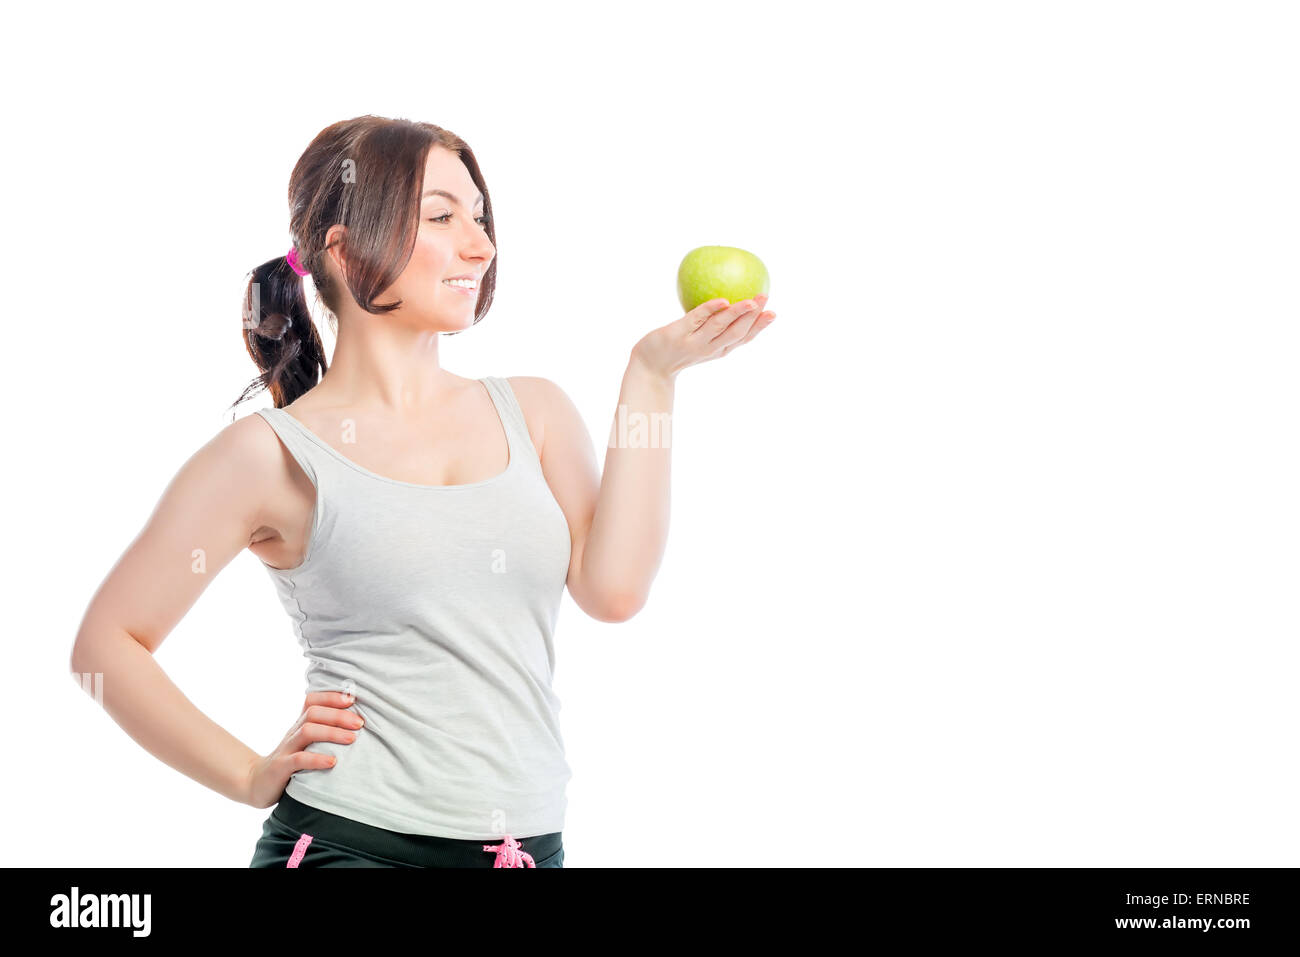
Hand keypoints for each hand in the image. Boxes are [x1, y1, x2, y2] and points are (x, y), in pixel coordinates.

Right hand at [242, 691, 363, 808]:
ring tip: (352, 739)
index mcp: (300, 725)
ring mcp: (285, 749)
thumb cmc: (291, 762)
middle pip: (313, 713)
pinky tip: (333, 762)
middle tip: (360, 723)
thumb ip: (324, 733)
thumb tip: (358, 724)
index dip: (331, 697)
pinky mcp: (280, 768)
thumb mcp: (306, 744)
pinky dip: (317, 759)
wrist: (257, 783)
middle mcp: (293, 733)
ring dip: (332, 733)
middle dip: (338, 715)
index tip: (353, 699)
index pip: (312, 701)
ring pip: (307, 731)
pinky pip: (298, 760)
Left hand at [631, 295, 774, 381]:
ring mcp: (694, 342)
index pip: (743, 339)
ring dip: (737, 314)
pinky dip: (710, 310)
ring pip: (720, 328)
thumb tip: (726, 297)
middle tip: (766, 299)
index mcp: (718, 350)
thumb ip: (712, 324)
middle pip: (736, 334)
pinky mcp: (678, 334)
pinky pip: (696, 320)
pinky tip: (722, 300)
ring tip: (751, 300)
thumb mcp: (699, 340)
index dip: (759, 327)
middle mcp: (709, 348)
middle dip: (753, 317)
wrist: (649, 365)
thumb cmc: (676, 349)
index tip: (773, 313)